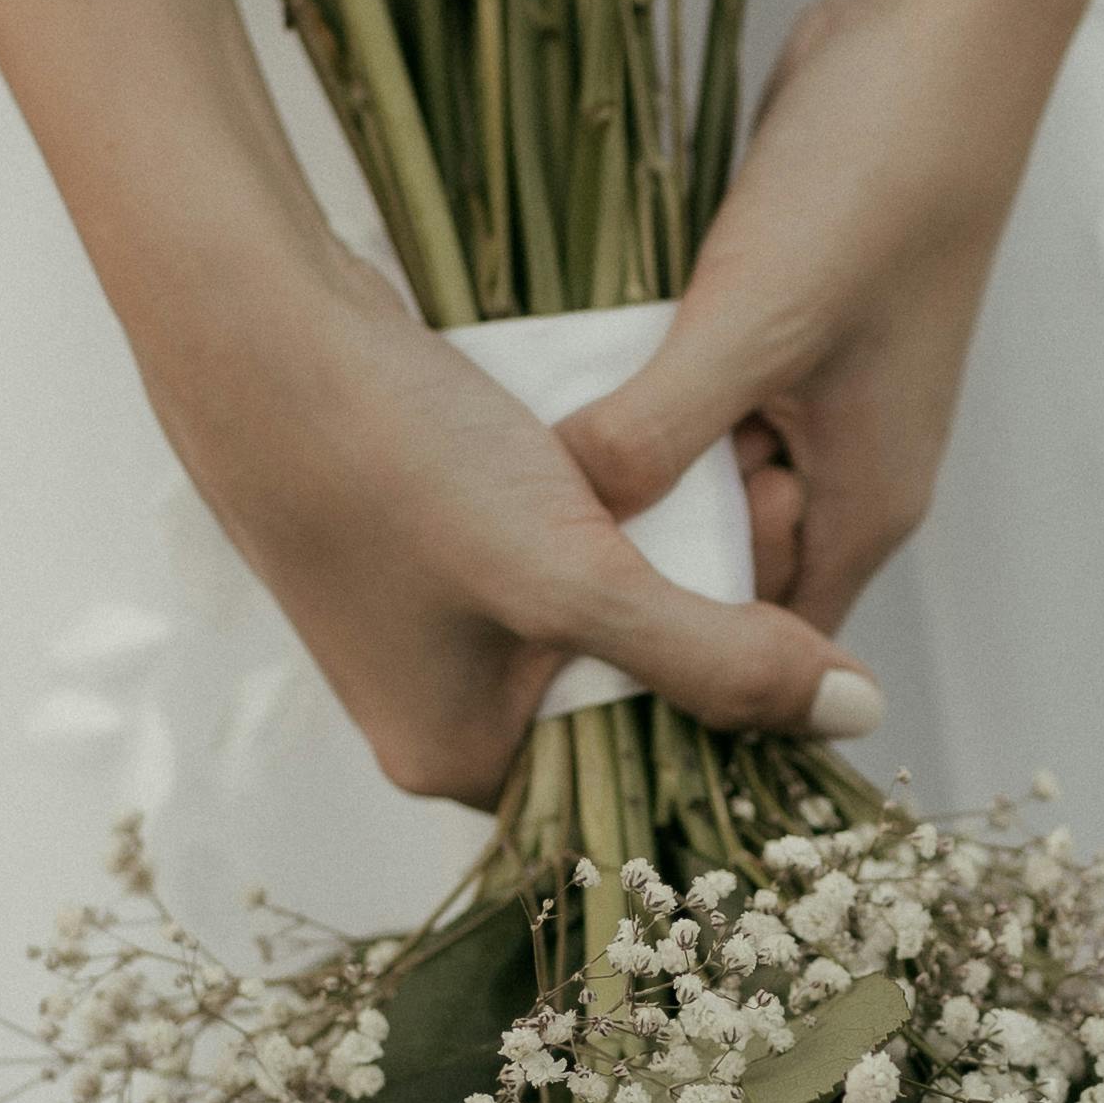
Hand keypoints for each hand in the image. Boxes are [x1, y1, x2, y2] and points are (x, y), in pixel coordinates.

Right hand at [136, 226, 869, 809]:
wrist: (250, 327)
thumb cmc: (396, 462)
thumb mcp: (574, 575)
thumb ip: (715, 654)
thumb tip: (854, 712)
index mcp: (458, 759)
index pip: (638, 776)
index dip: (734, 704)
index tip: (805, 615)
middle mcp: (436, 710)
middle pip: (621, 694)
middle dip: (705, 613)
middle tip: (773, 506)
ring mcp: (422, 625)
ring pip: (590, 612)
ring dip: (660, 554)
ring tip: (728, 469)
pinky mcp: (419, 541)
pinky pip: (545, 552)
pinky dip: (602, 513)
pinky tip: (638, 454)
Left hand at [556, 0, 1063, 650]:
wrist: (933, 34)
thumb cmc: (872, 185)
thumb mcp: (749, 326)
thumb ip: (655, 438)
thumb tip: (560, 525)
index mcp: (865, 503)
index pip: (764, 646)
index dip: (671, 659)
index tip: (556, 646)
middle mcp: (844, 467)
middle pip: (718, 564)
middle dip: (628, 551)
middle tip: (507, 545)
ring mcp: (810, 395)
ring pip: (694, 473)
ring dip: (621, 464)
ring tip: (505, 468)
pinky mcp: (774, 326)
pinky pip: (688, 395)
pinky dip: (632, 392)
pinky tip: (548, 379)